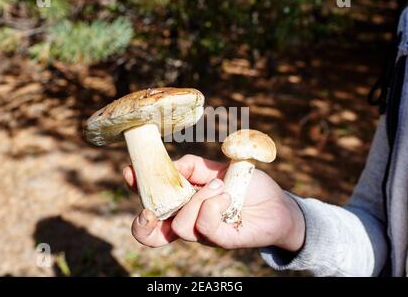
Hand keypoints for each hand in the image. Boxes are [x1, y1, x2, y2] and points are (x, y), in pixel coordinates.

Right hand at [122, 154, 304, 251]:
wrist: (278, 204)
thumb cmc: (248, 186)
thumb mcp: (218, 169)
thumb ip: (194, 166)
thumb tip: (171, 166)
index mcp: (184, 203)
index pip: (152, 205)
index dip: (136, 191)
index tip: (129, 172)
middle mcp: (189, 221)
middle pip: (152, 233)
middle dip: (145, 221)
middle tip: (150, 209)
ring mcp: (204, 233)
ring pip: (180, 226)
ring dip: (198, 200)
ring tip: (219, 186)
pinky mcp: (222, 240)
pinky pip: (205, 227)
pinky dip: (212, 206)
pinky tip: (226, 196)